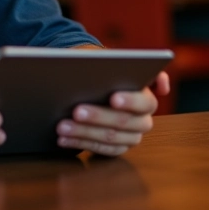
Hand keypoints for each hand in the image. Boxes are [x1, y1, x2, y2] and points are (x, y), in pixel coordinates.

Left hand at [55, 71, 169, 156]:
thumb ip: (119, 65)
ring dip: (84, 132)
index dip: (131, 100)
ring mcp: (130, 136)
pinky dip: (79, 143)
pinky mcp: (116, 148)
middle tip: (76, 111)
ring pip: (110, 138)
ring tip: (62, 126)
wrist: (90, 80)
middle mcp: (143, 120)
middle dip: (98, 116)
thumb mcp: (107, 60)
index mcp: (146, 96)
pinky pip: (99, 149)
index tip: (113, 98)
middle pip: (125, 122)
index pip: (145, 102)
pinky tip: (62, 139)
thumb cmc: (100, 69)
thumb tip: (136, 76)